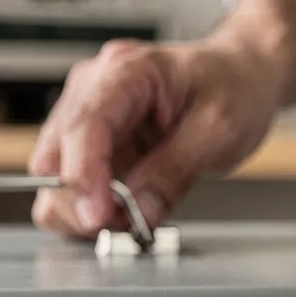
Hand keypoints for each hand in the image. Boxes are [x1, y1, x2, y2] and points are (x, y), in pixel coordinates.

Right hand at [29, 38, 284, 236]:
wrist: (241, 77)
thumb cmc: (233, 86)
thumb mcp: (220, 129)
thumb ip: (176, 170)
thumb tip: (140, 210)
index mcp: (126, 72)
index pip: (84, 125)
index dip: (83, 176)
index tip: (97, 216)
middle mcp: (96, 89)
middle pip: (54, 154)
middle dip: (80, 200)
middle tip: (124, 224)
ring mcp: (91, 117)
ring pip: (55, 176)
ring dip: (82, 208)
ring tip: (129, 218)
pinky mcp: (96, 145)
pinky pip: (74, 185)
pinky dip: (90, 208)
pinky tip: (122, 213)